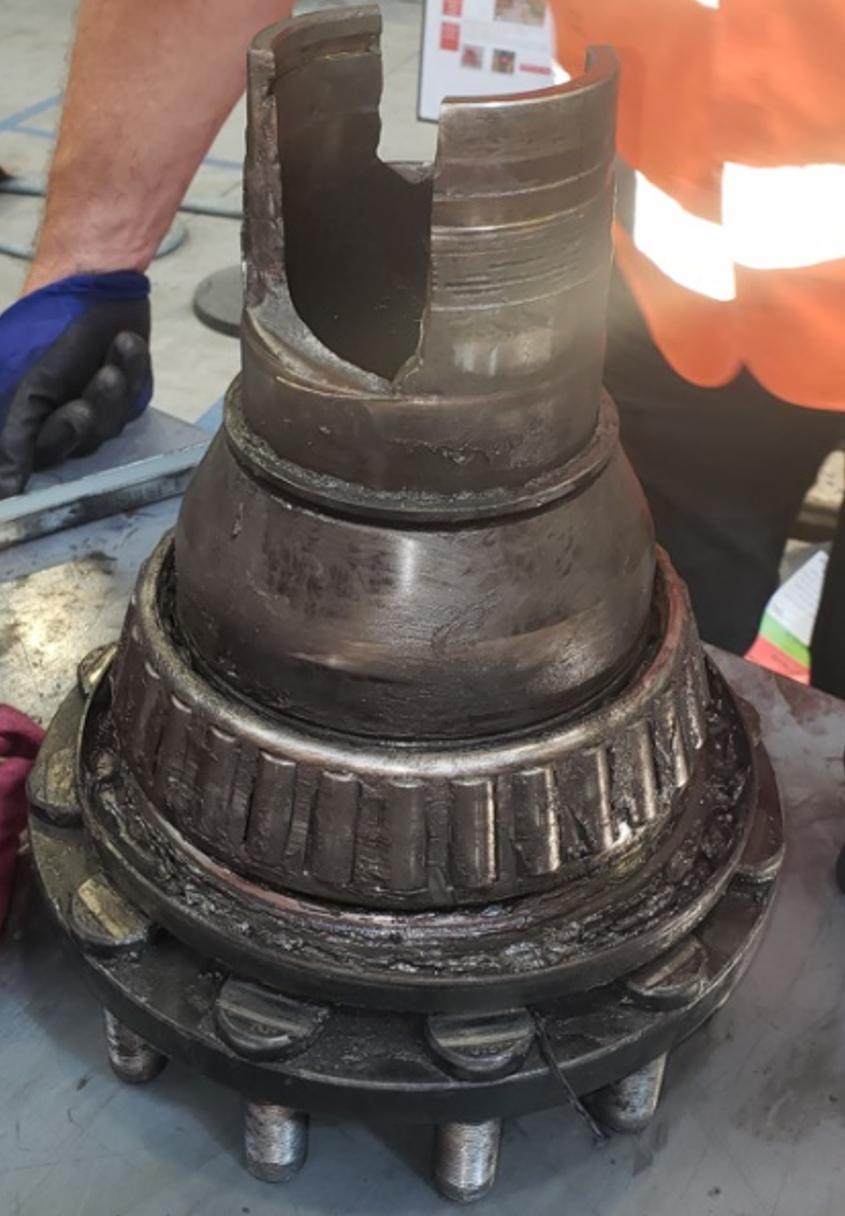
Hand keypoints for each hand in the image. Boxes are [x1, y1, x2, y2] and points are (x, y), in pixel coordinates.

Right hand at [0, 271, 151, 498]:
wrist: (96, 280)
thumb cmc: (51, 327)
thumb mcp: (28, 384)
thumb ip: (15, 438)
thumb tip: (5, 492)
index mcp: (27, 415)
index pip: (39, 456)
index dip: (57, 440)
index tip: (72, 414)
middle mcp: (59, 413)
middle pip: (80, 443)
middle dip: (89, 412)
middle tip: (89, 393)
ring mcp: (95, 403)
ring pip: (112, 423)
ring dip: (114, 386)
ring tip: (114, 349)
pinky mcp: (127, 391)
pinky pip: (136, 397)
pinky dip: (133, 368)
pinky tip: (125, 343)